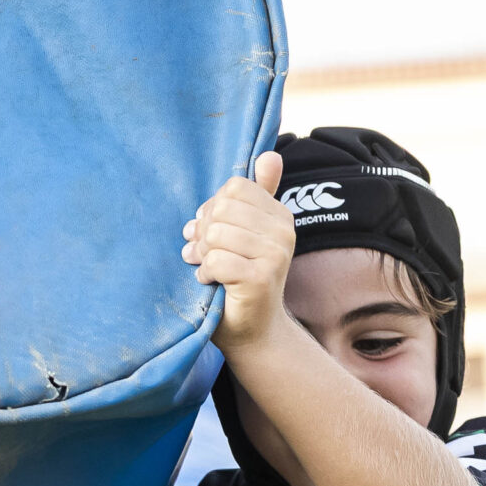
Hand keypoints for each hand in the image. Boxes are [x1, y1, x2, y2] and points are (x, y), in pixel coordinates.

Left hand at [180, 151, 293, 346]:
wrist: (252, 331)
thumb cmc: (241, 280)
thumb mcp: (246, 235)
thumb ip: (255, 197)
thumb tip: (269, 155)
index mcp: (280, 215)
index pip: (234, 188)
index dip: (212, 207)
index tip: (208, 230)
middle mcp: (284, 231)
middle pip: (223, 209)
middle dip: (203, 232)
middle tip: (200, 251)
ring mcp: (275, 255)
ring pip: (217, 234)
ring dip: (201, 254)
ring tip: (205, 266)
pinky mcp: (261, 278)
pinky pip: (216, 261)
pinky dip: (204, 273)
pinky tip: (210, 281)